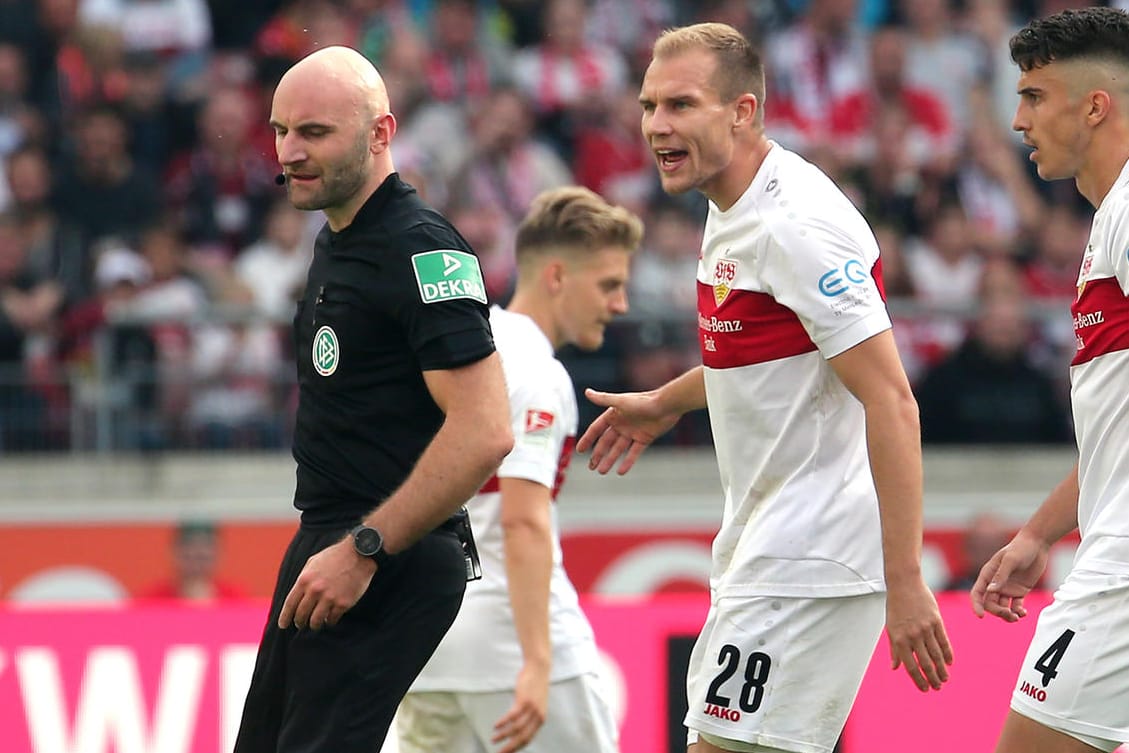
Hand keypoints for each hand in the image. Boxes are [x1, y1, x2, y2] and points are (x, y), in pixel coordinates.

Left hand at [277, 538, 375, 630]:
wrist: (359, 554)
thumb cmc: (335, 556)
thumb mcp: (313, 563)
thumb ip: (304, 578)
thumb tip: (297, 595)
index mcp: (305, 580)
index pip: (290, 604)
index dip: (285, 617)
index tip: (283, 625)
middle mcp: (315, 590)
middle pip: (301, 615)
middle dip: (299, 622)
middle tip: (300, 624)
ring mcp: (329, 598)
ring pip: (315, 621)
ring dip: (314, 625)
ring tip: (315, 624)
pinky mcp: (343, 603)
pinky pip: (332, 619)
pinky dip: (329, 621)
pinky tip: (329, 619)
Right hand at [491, 662, 548, 752]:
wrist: (539, 669)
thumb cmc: (534, 686)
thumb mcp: (535, 704)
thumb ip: (529, 716)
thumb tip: (518, 727)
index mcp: (541, 719)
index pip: (528, 739)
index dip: (517, 748)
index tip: (507, 752)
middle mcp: (538, 716)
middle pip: (522, 738)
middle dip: (510, 747)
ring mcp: (531, 709)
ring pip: (516, 728)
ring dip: (503, 736)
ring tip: (494, 739)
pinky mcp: (524, 700)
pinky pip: (512, 716)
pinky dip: (503, 723)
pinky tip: (495, 726)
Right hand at [576, 388, 678, 474]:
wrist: (666, 406)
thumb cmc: (643, 401)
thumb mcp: (621, 401)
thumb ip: (603, 399)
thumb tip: (586, 392)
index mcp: (614, 415)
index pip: (597, 429)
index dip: (588, 439)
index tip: (580, 450)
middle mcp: (622, 424)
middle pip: (606, 442)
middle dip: (598, 454)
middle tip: (591, 467)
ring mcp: (633, 432)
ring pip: (618, 449)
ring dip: (610, 460)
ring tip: (602, 472)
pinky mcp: (644, 439)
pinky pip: (633, 453)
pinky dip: (627, 462)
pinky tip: (620, 472)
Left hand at [885, 576, 952, 691]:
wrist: (904, 583)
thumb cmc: (895, 607)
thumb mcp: (890, 628)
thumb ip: (894, 649)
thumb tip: (895, 668)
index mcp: (899, 639)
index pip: (911, 666)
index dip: (919, 680)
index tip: (925, 689)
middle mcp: (912, 636)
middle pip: (926, 663)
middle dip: (933, 679)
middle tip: (938, 687)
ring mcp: (925, 628)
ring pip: (936, 655)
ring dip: (942, 670)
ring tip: (945, 679)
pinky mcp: (936, 621)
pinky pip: (944, 641)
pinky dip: (947, 654)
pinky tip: (949, 663)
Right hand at [970, 531, 1047, 622]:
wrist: (1037, 544)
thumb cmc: (1021, 548)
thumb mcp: (1011, 560)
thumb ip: (1001, 575)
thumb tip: (990, 591)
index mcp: (988, 574)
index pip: (977, 593)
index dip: (976, 605)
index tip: (981, 616)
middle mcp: (995, 583)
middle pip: (990, 603)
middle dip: (998, 612)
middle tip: (1010, 614)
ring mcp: (1007, 588)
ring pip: (1002, 607)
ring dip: (1007, 615)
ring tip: (1017, 617)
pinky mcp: (1019, 591)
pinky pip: (1015, 605)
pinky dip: (1018, 612)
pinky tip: (1024, 613)